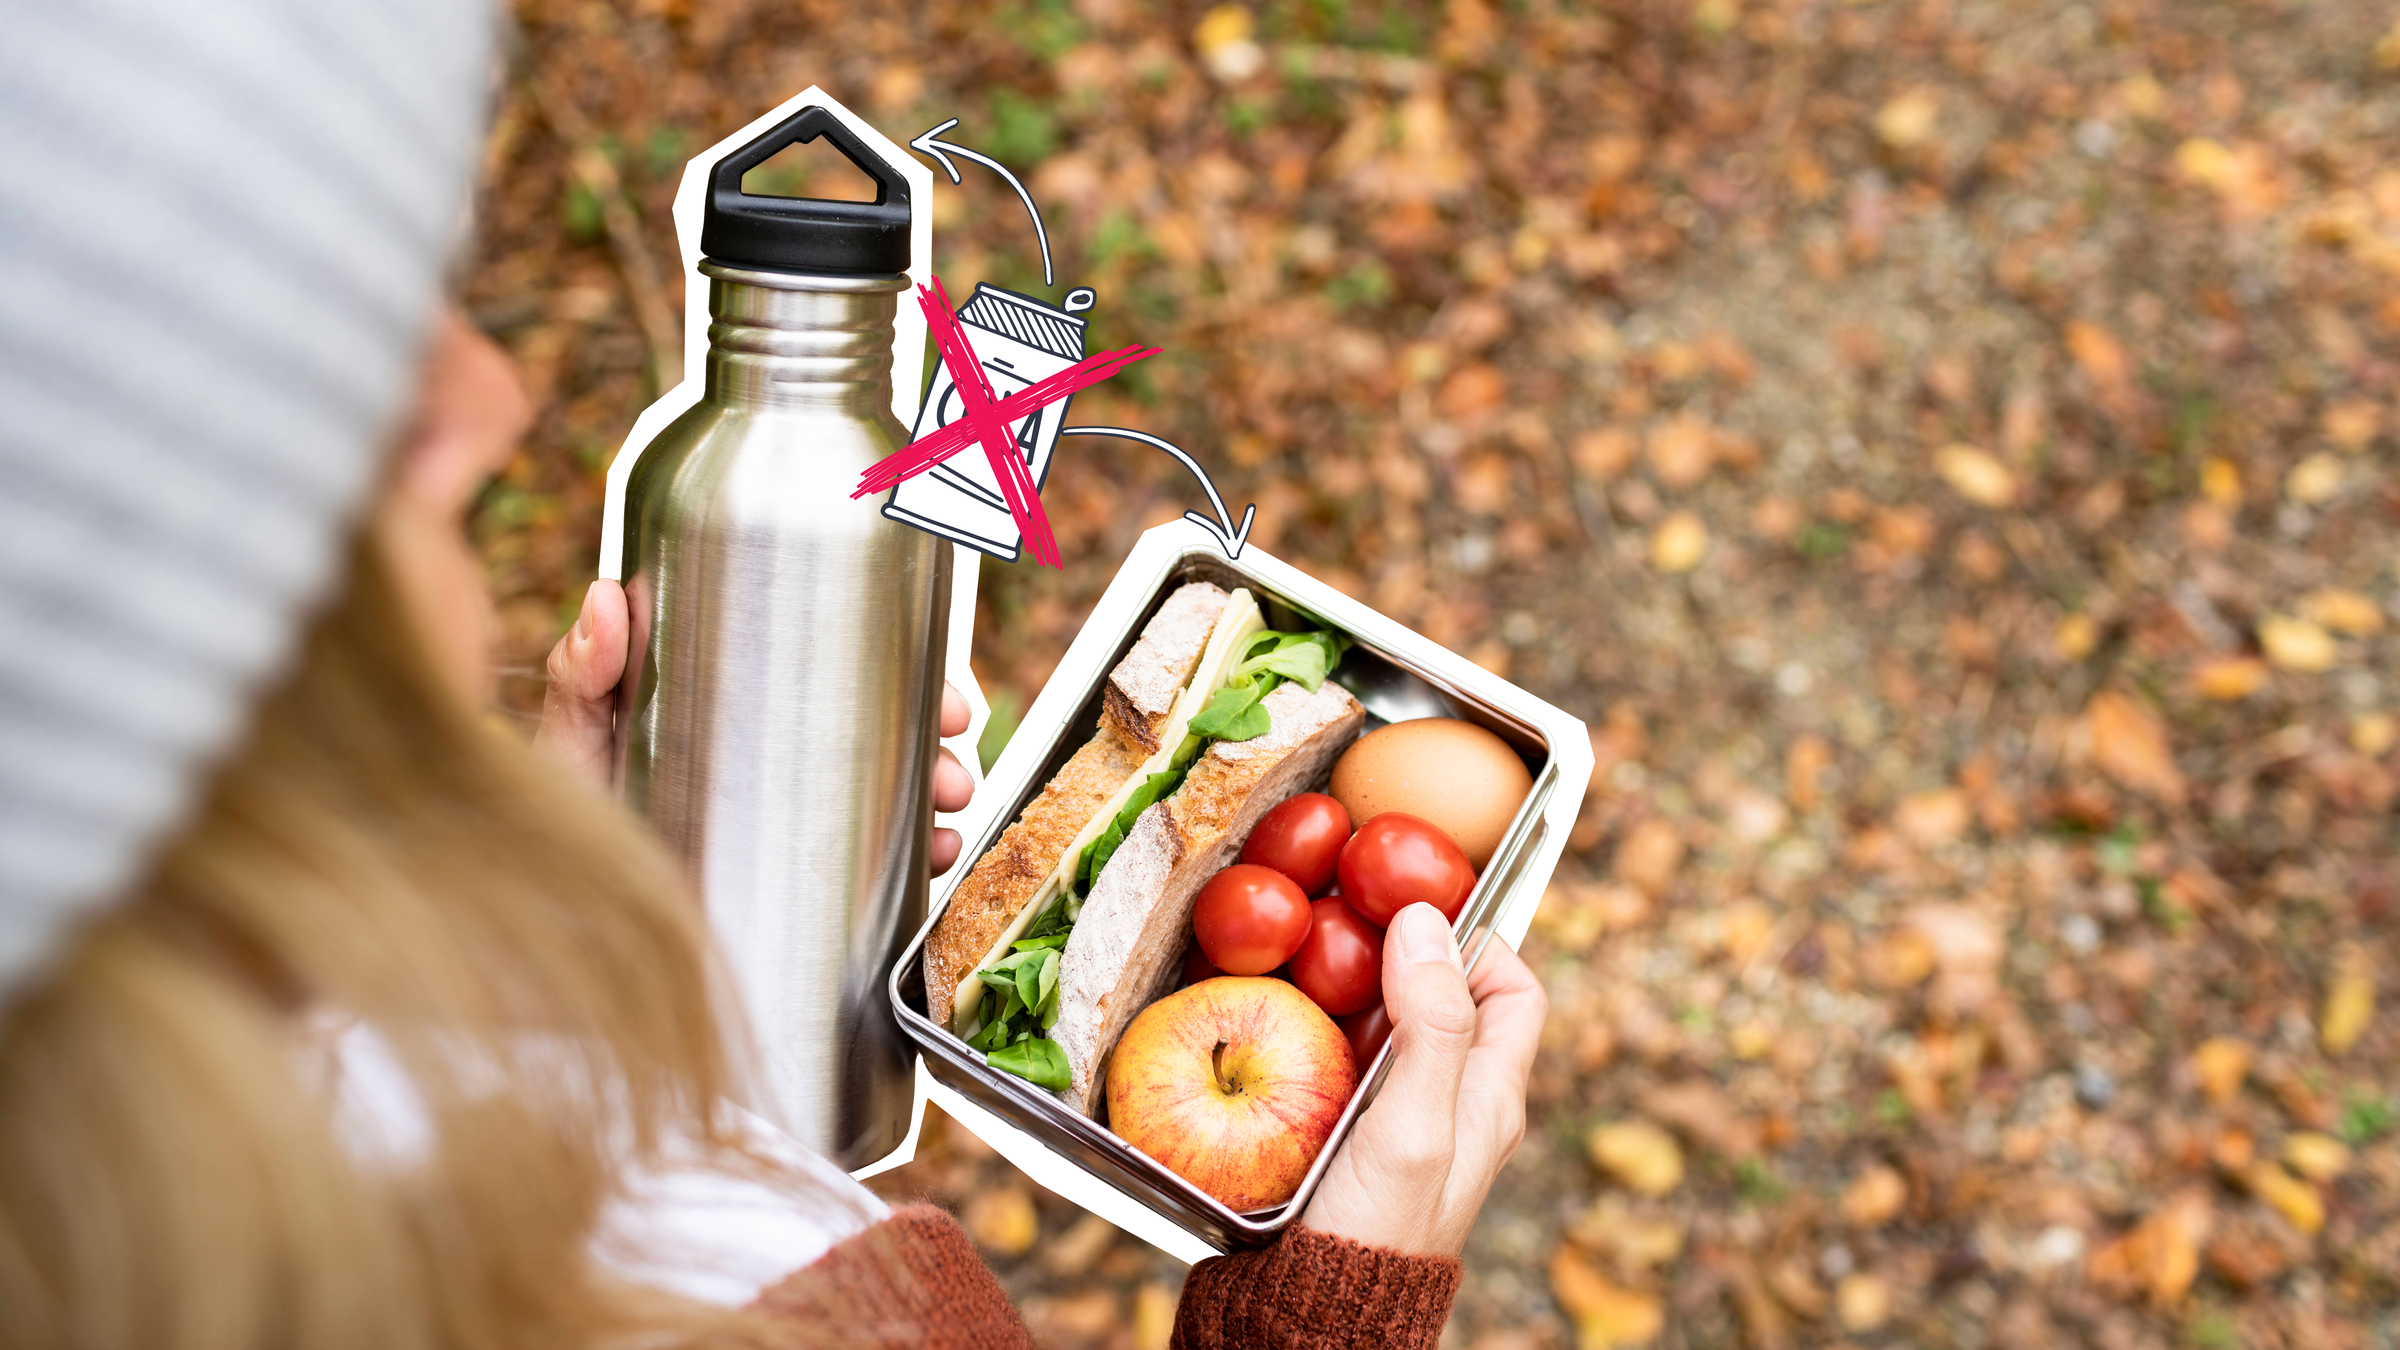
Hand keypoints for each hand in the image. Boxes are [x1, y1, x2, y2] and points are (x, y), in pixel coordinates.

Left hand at [535, 579, 978, 873]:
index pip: (833, 663)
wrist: (551, 905)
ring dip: (937, 792)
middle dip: (935, 738)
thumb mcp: (572, 736)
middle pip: (880, 727)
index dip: (898, 664)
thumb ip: (582, 674)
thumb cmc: (564, 809)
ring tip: (948, 810)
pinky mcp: (789, 876)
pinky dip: (917, 857)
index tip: (936, 676)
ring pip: (888, 791)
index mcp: (736, 701)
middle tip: (951, 756)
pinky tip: (933, 859)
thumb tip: (609, 596)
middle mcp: (772, 755)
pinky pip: (872, 862)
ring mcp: (785, 814)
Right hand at [1299, 903, 1545, 1257]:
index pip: (1514, 989)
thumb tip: (1425, 922)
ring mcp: (1409, 1121)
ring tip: (1310, 972)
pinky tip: (1289, 1032)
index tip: (1416, 923)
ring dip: (1357, 996)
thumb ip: (1430, 1025)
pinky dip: (1326, 1037)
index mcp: (1492, 1093)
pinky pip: (1354, 1065)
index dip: (1478, 945)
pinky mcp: (1362, 1139)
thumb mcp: (1414, 1121)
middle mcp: (1459, 1103)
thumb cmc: (1380, 1228)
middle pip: (1450, 999)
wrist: (1324, 1316)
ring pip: (1395, 1028)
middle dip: (1405, 959)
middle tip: (1348, 935)